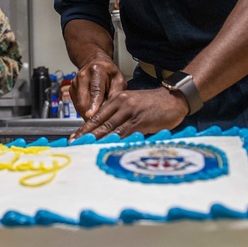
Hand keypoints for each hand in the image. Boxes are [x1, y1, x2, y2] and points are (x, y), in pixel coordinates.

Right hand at [69, 58, 126, 121]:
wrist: (96, 64)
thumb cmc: (109, 73)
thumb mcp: (118, 80)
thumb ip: (116, 94)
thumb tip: (110, 111)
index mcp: (96, 71)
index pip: (95, 90)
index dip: (93, 104)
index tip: (91, 115)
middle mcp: (82, 76)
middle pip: (84, 101)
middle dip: (91, 115)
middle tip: (100, 125)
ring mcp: (74, 83)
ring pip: (79, 105)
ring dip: (88, 114)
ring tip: (98, 118)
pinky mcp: (71, 90)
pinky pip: (77, 105)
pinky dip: (84, 111)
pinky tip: (92, 110)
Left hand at [72, 87, 188, 139]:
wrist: (174, 99)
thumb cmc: (153, 105)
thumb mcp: (132, 106)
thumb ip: (120, 117)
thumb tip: (106, 133)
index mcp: (117, 99)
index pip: (96, 116)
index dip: (84, 128)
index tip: (74, 137)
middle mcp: (122, 103)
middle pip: (100, 122)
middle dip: (86, 135)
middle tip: (74, 144)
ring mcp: (131, 111)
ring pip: (110, 127)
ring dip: (97, 139)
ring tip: (85, 147)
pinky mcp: (141, 120)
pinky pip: (125, 132)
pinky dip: (115, 140)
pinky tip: (106, 146)